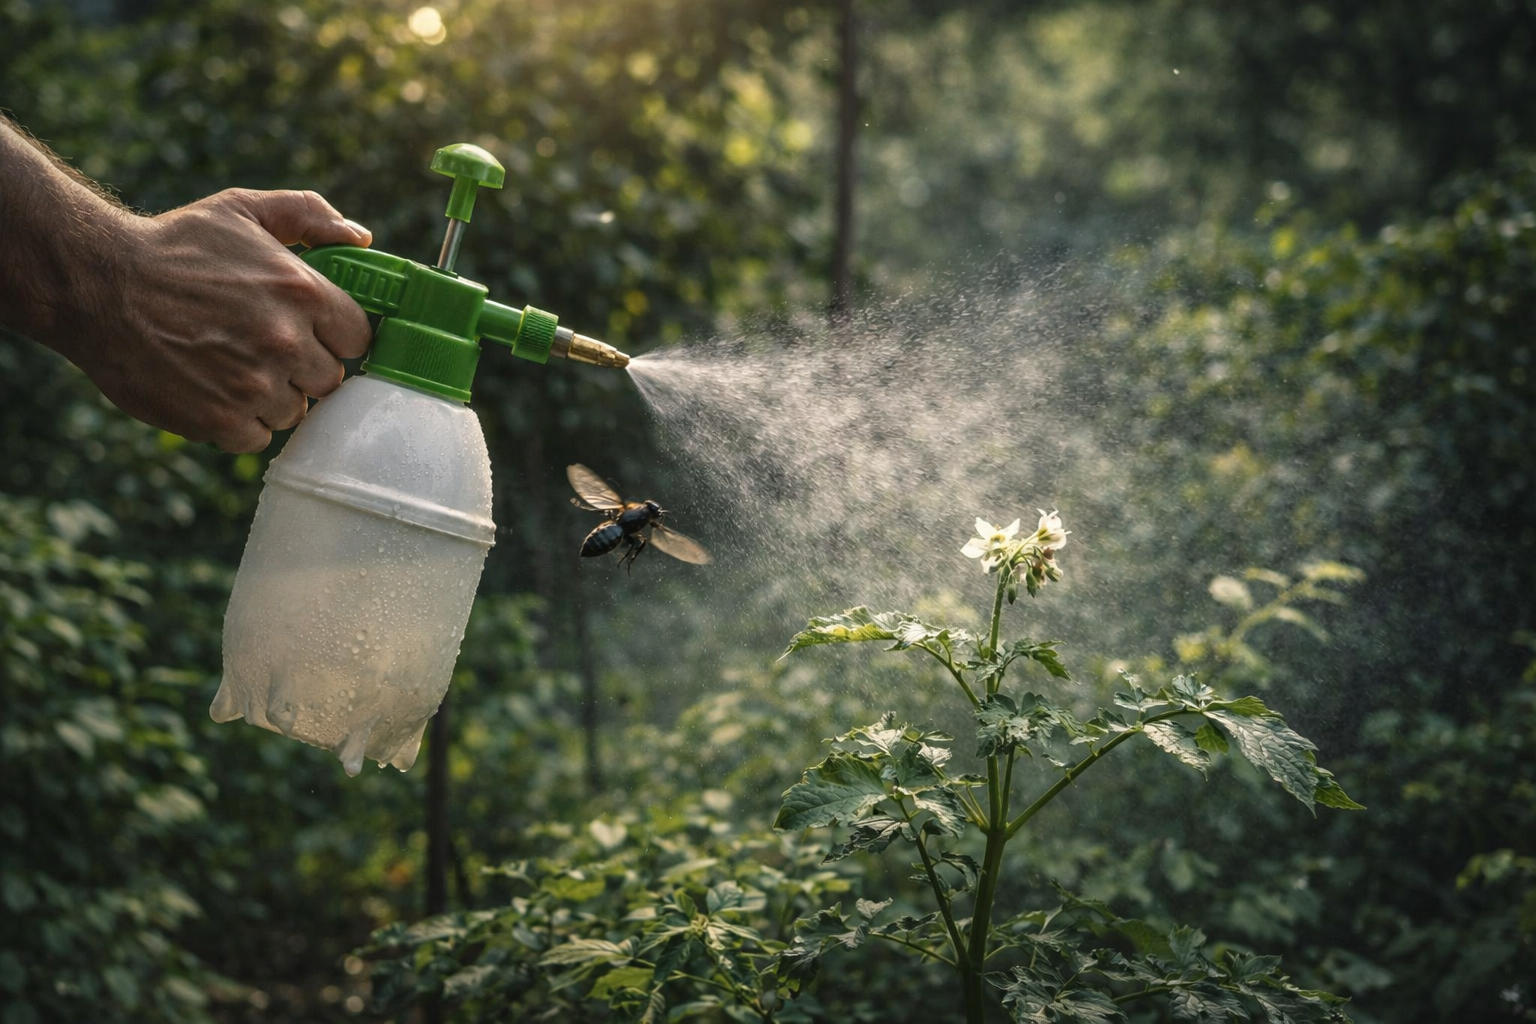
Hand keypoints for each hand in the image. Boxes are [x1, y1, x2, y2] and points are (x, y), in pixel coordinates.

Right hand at [81, 189, 374, 451]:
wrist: (96, 285)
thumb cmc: (173, 246)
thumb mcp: (241, 210)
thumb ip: (308, 215)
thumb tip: (361, 238)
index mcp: (302, 291)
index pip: (358, 337)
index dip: (336, 336)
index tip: (314, 333)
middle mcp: (286, 341)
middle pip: (329, 379)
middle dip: (303, 367)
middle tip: (266, 349)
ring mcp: (254, 385)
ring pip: (294, 411)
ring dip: (272, 396)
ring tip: (234, 367)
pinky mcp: (220, 420)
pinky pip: (258, 437)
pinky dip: (240, 421)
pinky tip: (214, 390)